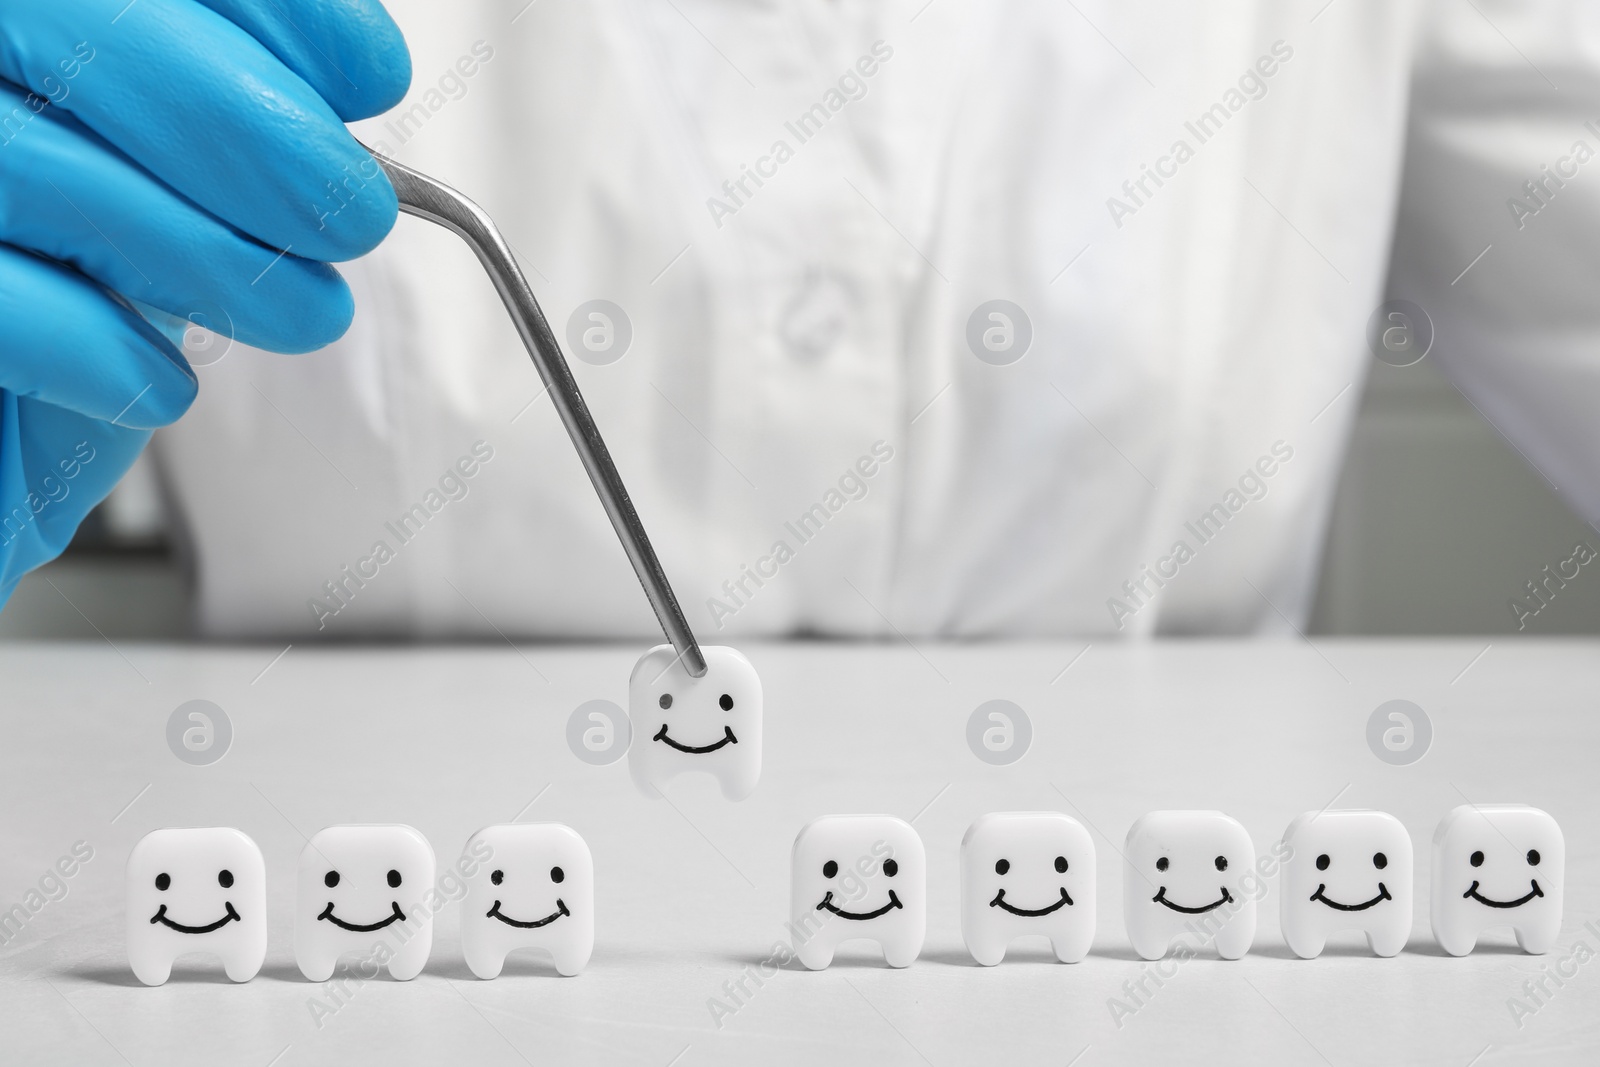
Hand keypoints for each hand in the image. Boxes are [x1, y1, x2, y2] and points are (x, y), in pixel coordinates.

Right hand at [0, 0, 410, 602]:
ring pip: (24, 159)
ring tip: (307, 312)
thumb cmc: (72, 303)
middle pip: (71, 26)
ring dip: (206, 252)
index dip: (264, 6)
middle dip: (245, 122)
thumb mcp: (175, 195)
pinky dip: (101, 348)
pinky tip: (164, 384)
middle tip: (355, 214)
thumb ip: (236, 129)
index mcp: (18, 25)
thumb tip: (355, 79)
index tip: (373, 70)